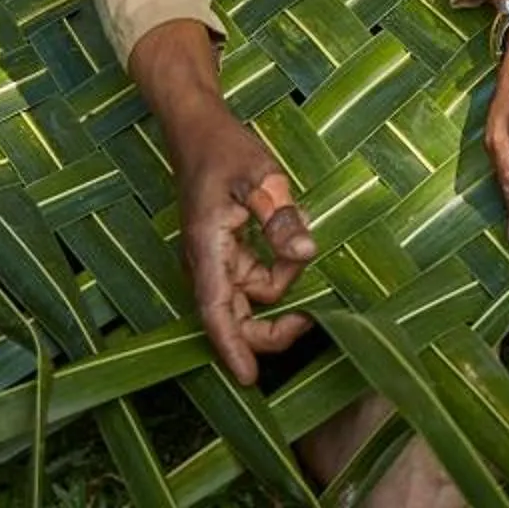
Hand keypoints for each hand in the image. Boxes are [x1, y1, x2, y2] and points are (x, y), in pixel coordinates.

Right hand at [160, 92, 319, 382]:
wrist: (198, 128)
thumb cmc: (226, 149)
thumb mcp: (262, 177)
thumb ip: (281, 217)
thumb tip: (307, 251)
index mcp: (207, 248)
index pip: (217, 312)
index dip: (233, 348)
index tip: (249, 379)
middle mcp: (206, 262)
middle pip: (237, 315)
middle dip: (273, 323)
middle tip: (310, 316)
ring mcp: (214, 258)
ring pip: (253, 293)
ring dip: (282, 278)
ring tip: (299, 228)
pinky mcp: (225, 251)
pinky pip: (255, 273)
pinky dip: (277, 262)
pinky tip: (290, 228)